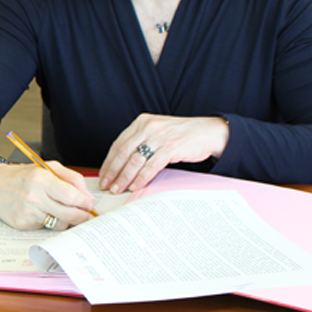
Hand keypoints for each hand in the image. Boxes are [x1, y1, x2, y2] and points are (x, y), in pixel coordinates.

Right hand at [0, 162, 95, 229]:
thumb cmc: (22, 176)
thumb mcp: (47, 167)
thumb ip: (71, 178)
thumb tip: (87, 196)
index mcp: (41, 179)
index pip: (72, 196)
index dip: (85, 203)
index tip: (89, 204)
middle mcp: (34, 197)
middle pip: (70, 214)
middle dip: (82, 216)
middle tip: (86, 214)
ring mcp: (28, 212)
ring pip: (60, 224)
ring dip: (67, 220)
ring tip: (64, 211)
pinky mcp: (22, 224)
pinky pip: (46, 227)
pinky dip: (50, 221)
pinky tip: (44, 212)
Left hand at [99, 114, 228, 193]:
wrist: (208, 132)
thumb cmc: (181, 135)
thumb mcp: (157, 132)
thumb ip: (140, 142)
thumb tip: (121, 165)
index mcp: (141, 122)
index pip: (118, 144)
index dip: (109, 161)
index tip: (102, 175)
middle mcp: (148, 127)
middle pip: (123, 152)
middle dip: (113, 171)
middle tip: (106, 185)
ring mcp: (159, 137)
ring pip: (135, 160)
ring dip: (124, 177)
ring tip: (118, 189)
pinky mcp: (171, 147)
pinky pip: (151, 166)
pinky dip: (141, 178)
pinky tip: (136, 186)